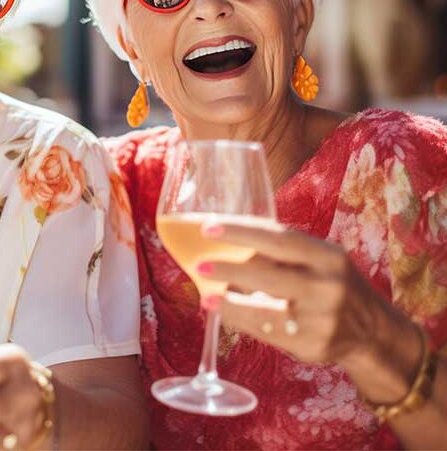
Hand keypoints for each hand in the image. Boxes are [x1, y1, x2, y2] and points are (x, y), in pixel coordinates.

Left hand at [199, 223, 395, 365]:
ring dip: (229, 301)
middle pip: (268, 274)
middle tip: (200, 264)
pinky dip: (240, 319)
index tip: (208, 227)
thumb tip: (226, 238)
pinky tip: (221, 311)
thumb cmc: (331, 285)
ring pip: (264, 308)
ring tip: (205, 294)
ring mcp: (321, 319)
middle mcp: (328, 285)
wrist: (373, 333)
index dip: (241, 232)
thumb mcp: (319, 260)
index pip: (279, 238)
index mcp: (328, 256)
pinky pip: (266, 331)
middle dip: (229, 269)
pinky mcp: (311, 344)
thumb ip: (283, 252)